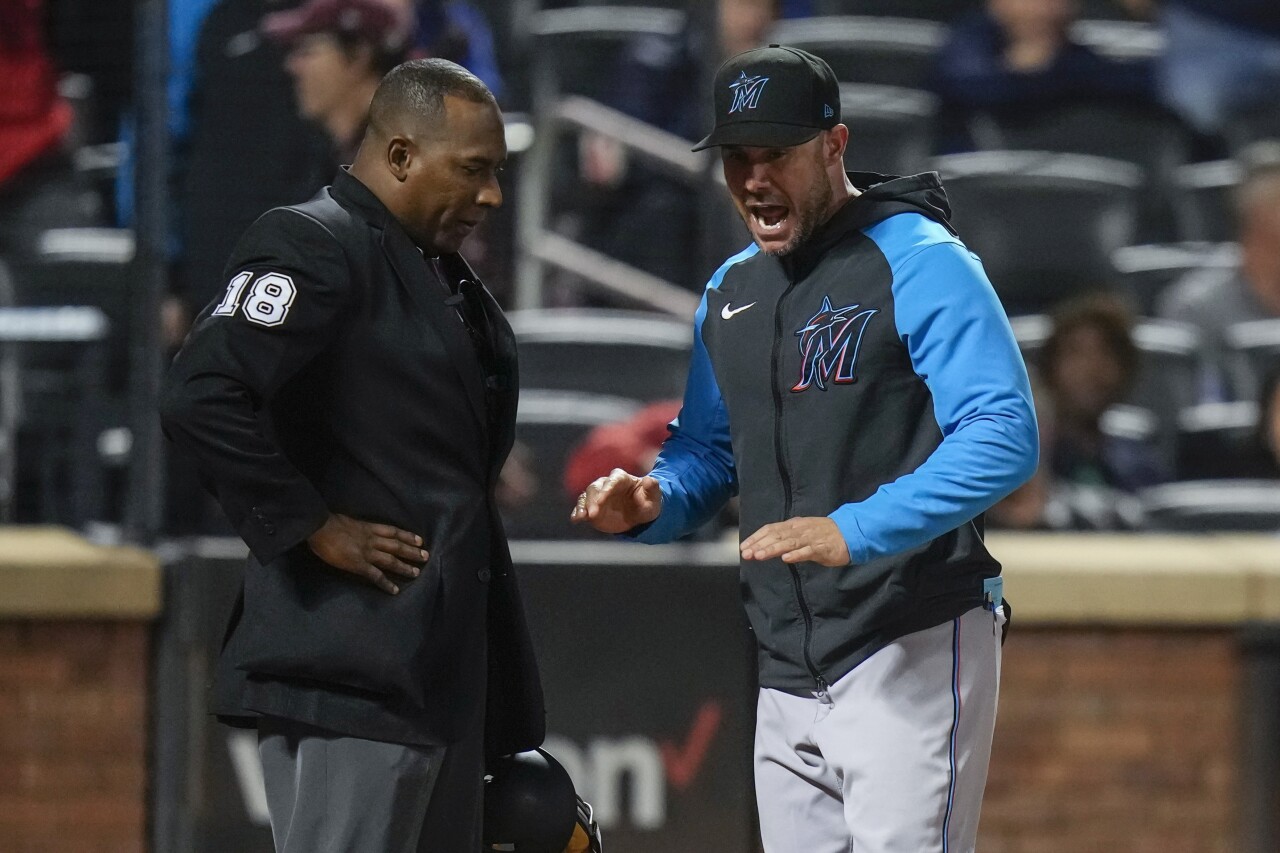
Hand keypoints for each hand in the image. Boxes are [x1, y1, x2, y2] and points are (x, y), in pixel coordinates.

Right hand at [306, 513, 427, 594]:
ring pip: (391, 560)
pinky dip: (387, 584)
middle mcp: (372, 540)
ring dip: (405, 567)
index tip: (419, 540)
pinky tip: (395, 590)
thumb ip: (357, 527)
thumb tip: (357, 530)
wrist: (319, 527)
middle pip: (397, 546)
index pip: (393, 531)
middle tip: (426, 557)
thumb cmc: (328, 522)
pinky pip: (376, 576)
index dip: (407, 536)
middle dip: (412, 551)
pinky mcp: (359, 565)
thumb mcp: (348, 521)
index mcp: (368, 528)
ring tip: (417, 573)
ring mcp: (367, 553)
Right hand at [569, 468, 661, 533]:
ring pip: (586, 496)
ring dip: (584, 506)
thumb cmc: (647, 504)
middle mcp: (607, 485)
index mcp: (622, 479)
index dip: (606, 489)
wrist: (639, 517)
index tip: (602, 499)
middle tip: (593, 513)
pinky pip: (581, 506)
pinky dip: (578, 512)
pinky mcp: (591, 507)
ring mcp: (598, 496)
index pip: (612, 480)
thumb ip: (652, 488)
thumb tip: (649, 480)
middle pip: (596, 487)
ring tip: (582, 516)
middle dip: (593, 499)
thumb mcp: (653, 498)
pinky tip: (576, 519)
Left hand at [740, 517, 849, 565]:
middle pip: (776, 536)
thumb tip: (766, 544)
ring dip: (772, 549)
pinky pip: (807, 551)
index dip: (756, 537)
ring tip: (759, 556)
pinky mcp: (822, 548)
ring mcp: (810, 538)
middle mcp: (799, 530)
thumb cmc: (823, 534)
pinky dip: (796, 555)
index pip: (770, 529)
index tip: (743, 547)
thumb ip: (785, 537)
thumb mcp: (801, 532)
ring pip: (788, 543)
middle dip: (759, 545)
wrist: (849, 533)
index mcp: (793, 525)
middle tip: (746, 554)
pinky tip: (786, 559)